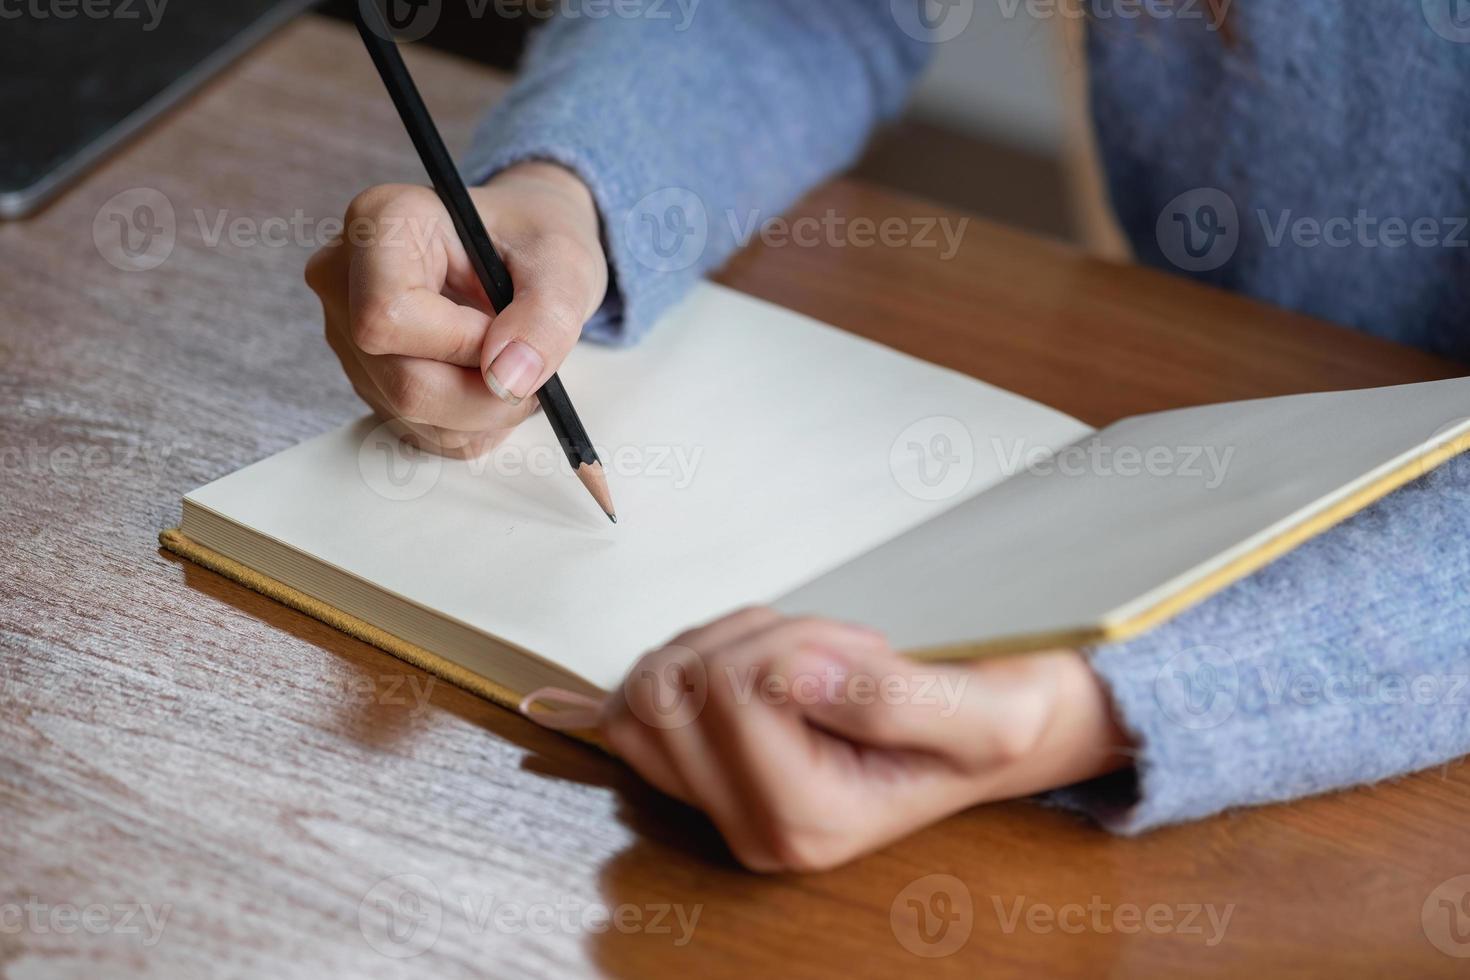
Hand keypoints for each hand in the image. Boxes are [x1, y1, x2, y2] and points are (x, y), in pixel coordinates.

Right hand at [305, 162, 607, 456]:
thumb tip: (508, 380)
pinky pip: (417, 431)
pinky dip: (468, 424)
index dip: (461, 345)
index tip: (509, 332)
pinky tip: (487, 381)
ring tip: (511, 366)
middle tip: (529, 366)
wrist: (523, 249)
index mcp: (382, 223)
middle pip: (403, 381)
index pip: (387, 317)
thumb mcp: (564, 264)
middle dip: (483, 394)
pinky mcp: (366, 377)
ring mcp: (348, 334)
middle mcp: (345, 279)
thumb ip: (546, 318)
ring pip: (411, 414)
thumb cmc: (534, 240)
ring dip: (481, 413)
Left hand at [599, 609, 1131, 871]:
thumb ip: (894, 700)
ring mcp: (716, 807)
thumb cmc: (984, 726)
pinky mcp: (701, 778)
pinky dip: (696, 656)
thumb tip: (786, 675)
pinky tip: (765, 660)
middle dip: (743, 639)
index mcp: (806, 823)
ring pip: (643, 695)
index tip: (861, 652)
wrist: (982, 739)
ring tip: (801, 653)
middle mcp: (748, 829)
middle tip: (825, 648)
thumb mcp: (985, 716)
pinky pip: (642, 705)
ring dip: (718, 643)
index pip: (727, 689)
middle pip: (666, 693)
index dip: (787, 640)